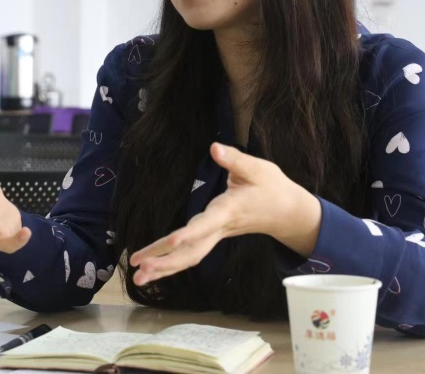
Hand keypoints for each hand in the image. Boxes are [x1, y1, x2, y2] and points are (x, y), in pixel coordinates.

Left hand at [128, 142, 321, 285]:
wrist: (287, 212)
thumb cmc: (272, 187)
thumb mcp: (258, 168)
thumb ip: (234, 159)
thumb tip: (214, 148)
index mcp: (229, 210)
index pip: (206, 224)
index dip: (189, 233)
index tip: (172, 241)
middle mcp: (220, 227)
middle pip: (192, 250)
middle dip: (166, 261)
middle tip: (139, 270)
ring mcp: (217, 235)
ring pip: (190, 257)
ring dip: (164, 267)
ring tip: (138, 276)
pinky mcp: (213, 236)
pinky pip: (191, 254)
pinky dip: (171, 263)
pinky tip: (153, 270)